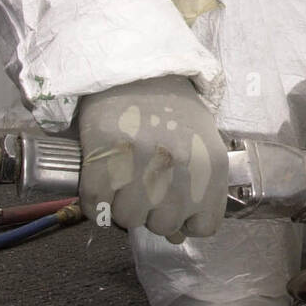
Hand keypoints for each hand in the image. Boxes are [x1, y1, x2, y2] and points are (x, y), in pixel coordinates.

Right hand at [77, 75, 228, 240]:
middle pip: (162, 226)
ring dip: (122, 207)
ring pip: (128, 219)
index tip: (174, 207)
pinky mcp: (103, 156)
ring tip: (123, 181)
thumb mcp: (203, 145)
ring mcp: (141, 162)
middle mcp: (180, 167)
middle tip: (144, 187)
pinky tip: (102, 183)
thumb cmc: (173, 111)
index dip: (186, 221)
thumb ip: (198, 191)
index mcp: (211, 165)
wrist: (137, 68)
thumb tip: (176, 236)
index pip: (204, 226)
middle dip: (152, 213)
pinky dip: (95, 202)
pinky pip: (96, 206)